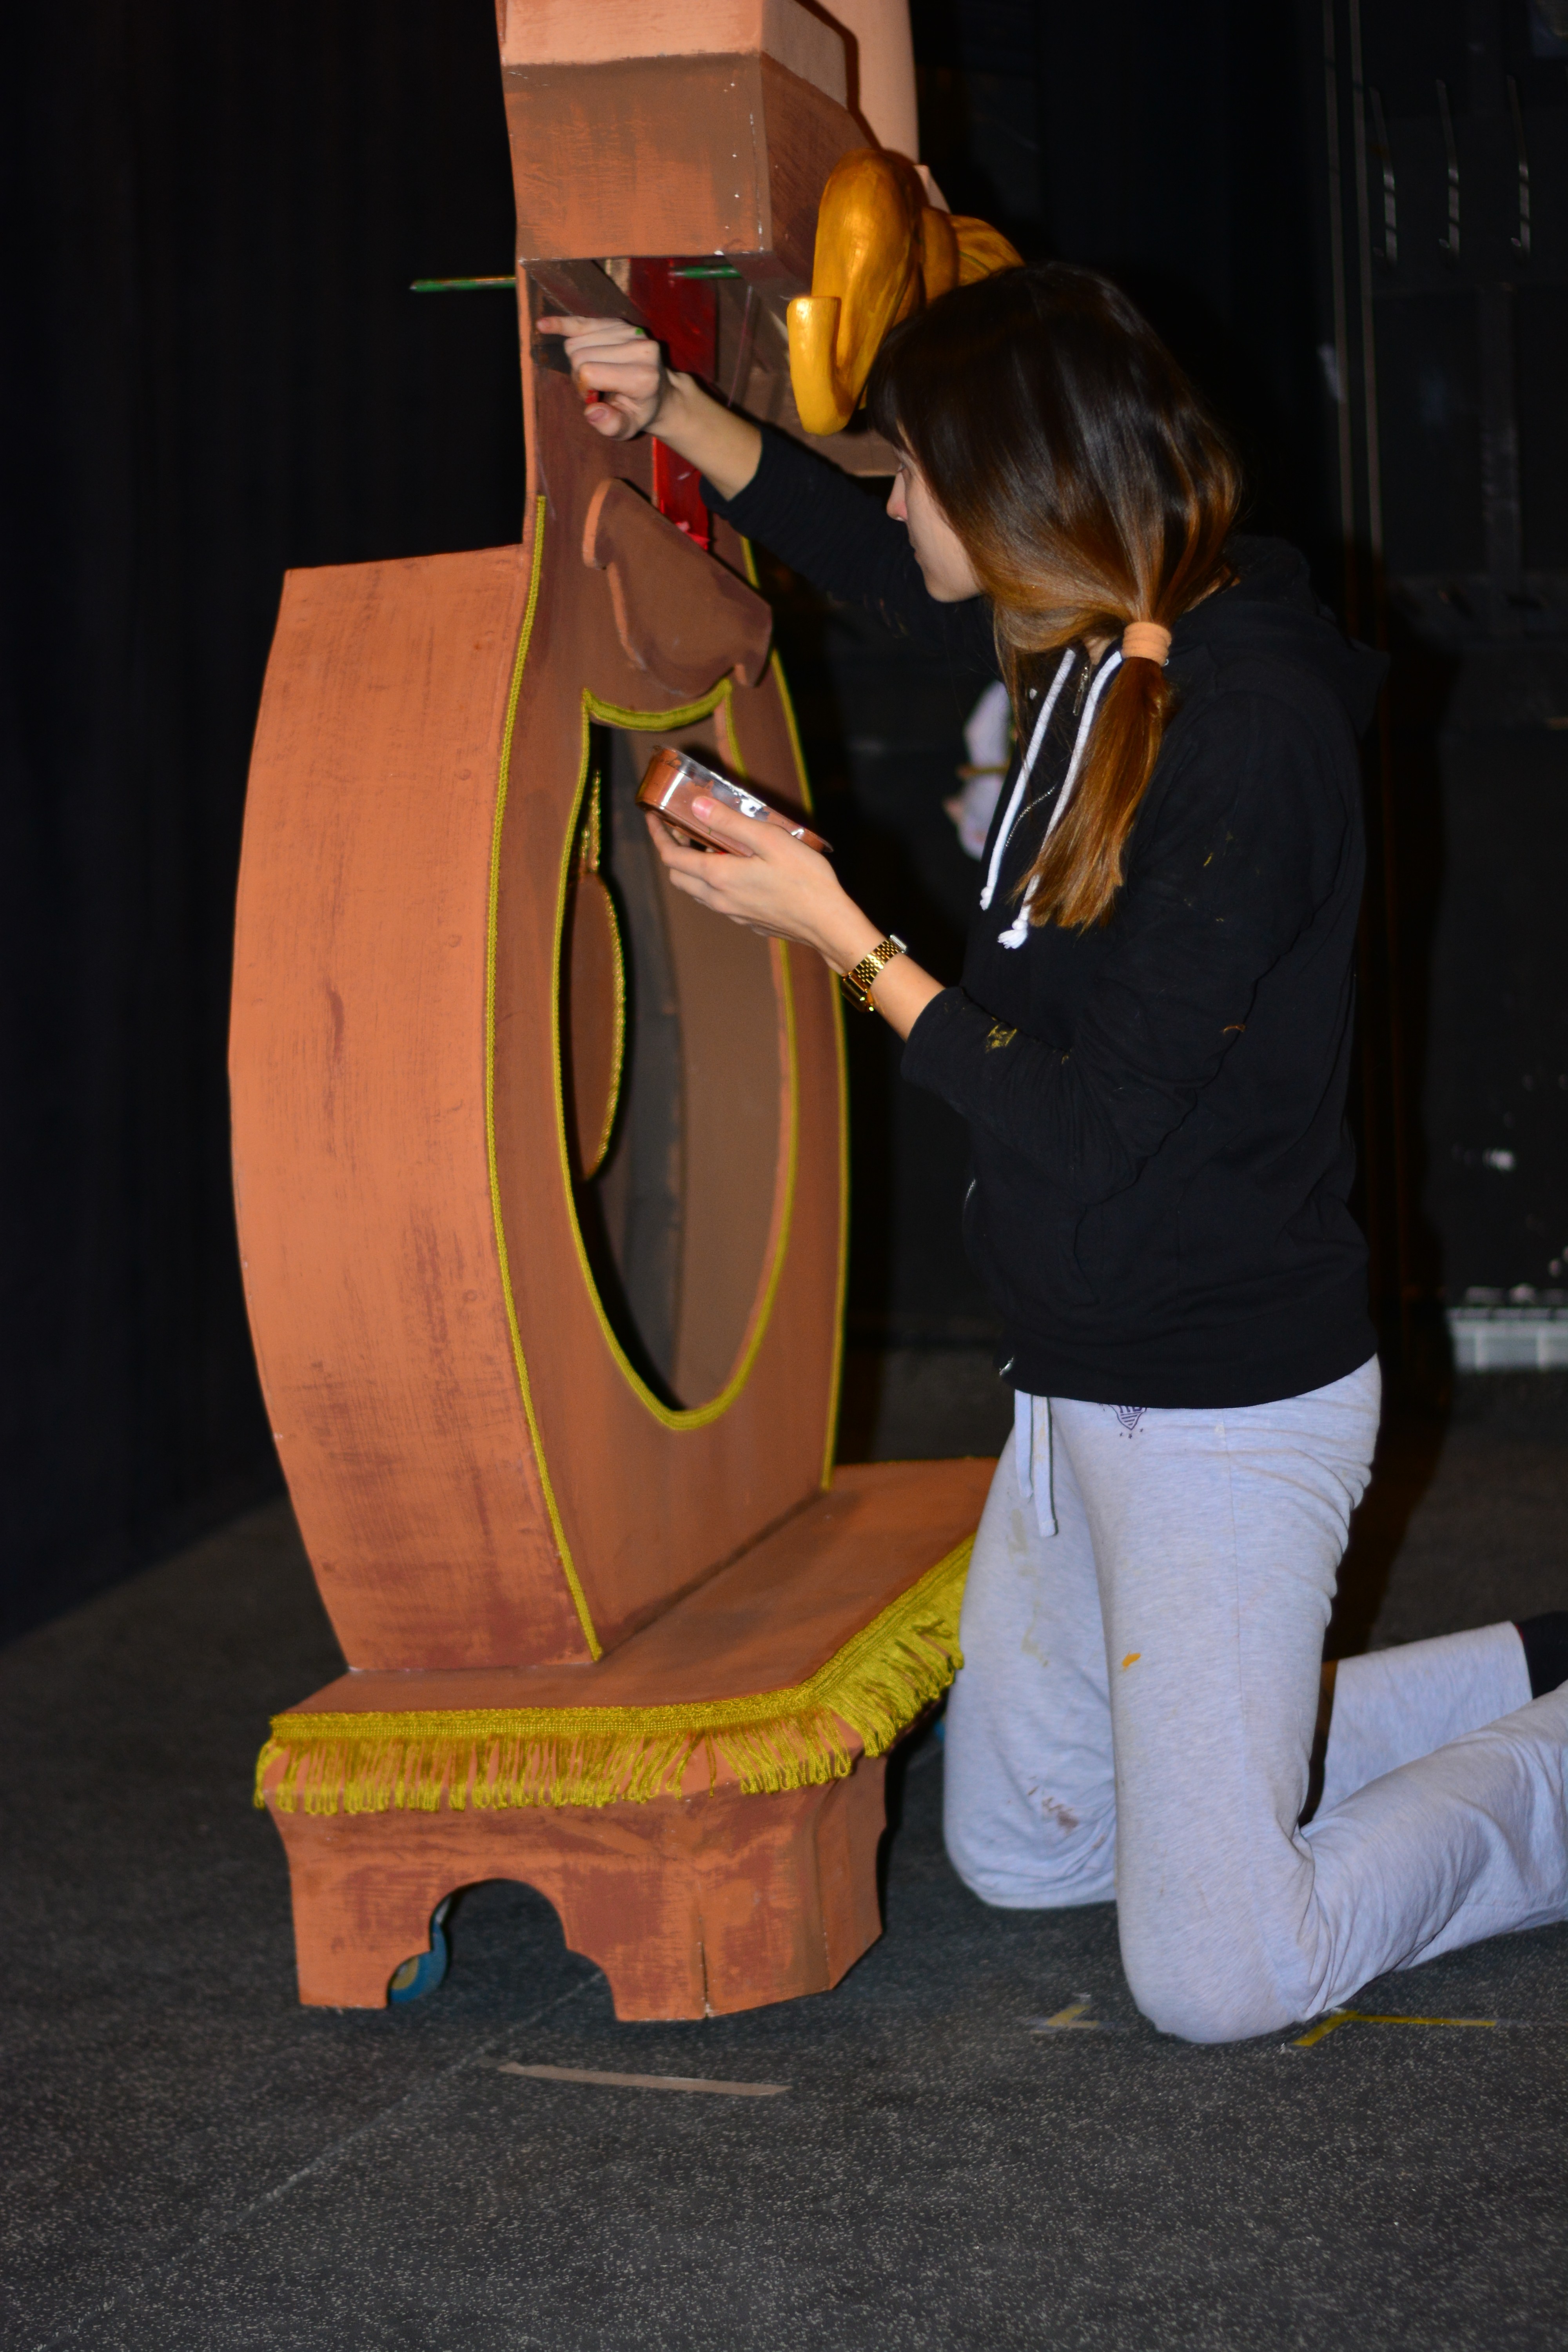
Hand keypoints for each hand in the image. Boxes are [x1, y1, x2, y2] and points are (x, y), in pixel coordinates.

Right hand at [536, 313, 763, 496]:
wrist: (662, 393)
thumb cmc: (640, 412)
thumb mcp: (629, 428)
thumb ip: (611, 425)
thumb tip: (591, 411)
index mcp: (643, 377)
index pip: (589, 372)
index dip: (582, 388)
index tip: (593, 398)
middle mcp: (640, 349)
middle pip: (579, 356)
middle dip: (579, 376)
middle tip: (594, 389)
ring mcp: (629, 332)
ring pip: (576, 341)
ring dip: (577, 360)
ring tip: (595, 374)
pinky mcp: (618, 323)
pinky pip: (581, 322)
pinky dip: (561, 324)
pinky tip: (543, 325)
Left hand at [643, 797, 946, 1037]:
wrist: (828, 924)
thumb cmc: (804, 879)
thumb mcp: (768, 839)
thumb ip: (729, 822)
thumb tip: (696, 806)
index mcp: (718, 876)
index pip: (672, 856)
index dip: (658, 835)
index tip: (655, 817)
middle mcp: (718, 898)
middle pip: (678, 876)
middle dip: (672, 851)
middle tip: (680, 829)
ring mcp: (732, 913)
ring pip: (696, 890)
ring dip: (692, 867)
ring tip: (707, 844)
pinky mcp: (747, 920)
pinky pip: (717, 900)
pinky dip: (712, 881)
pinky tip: (734, 868)